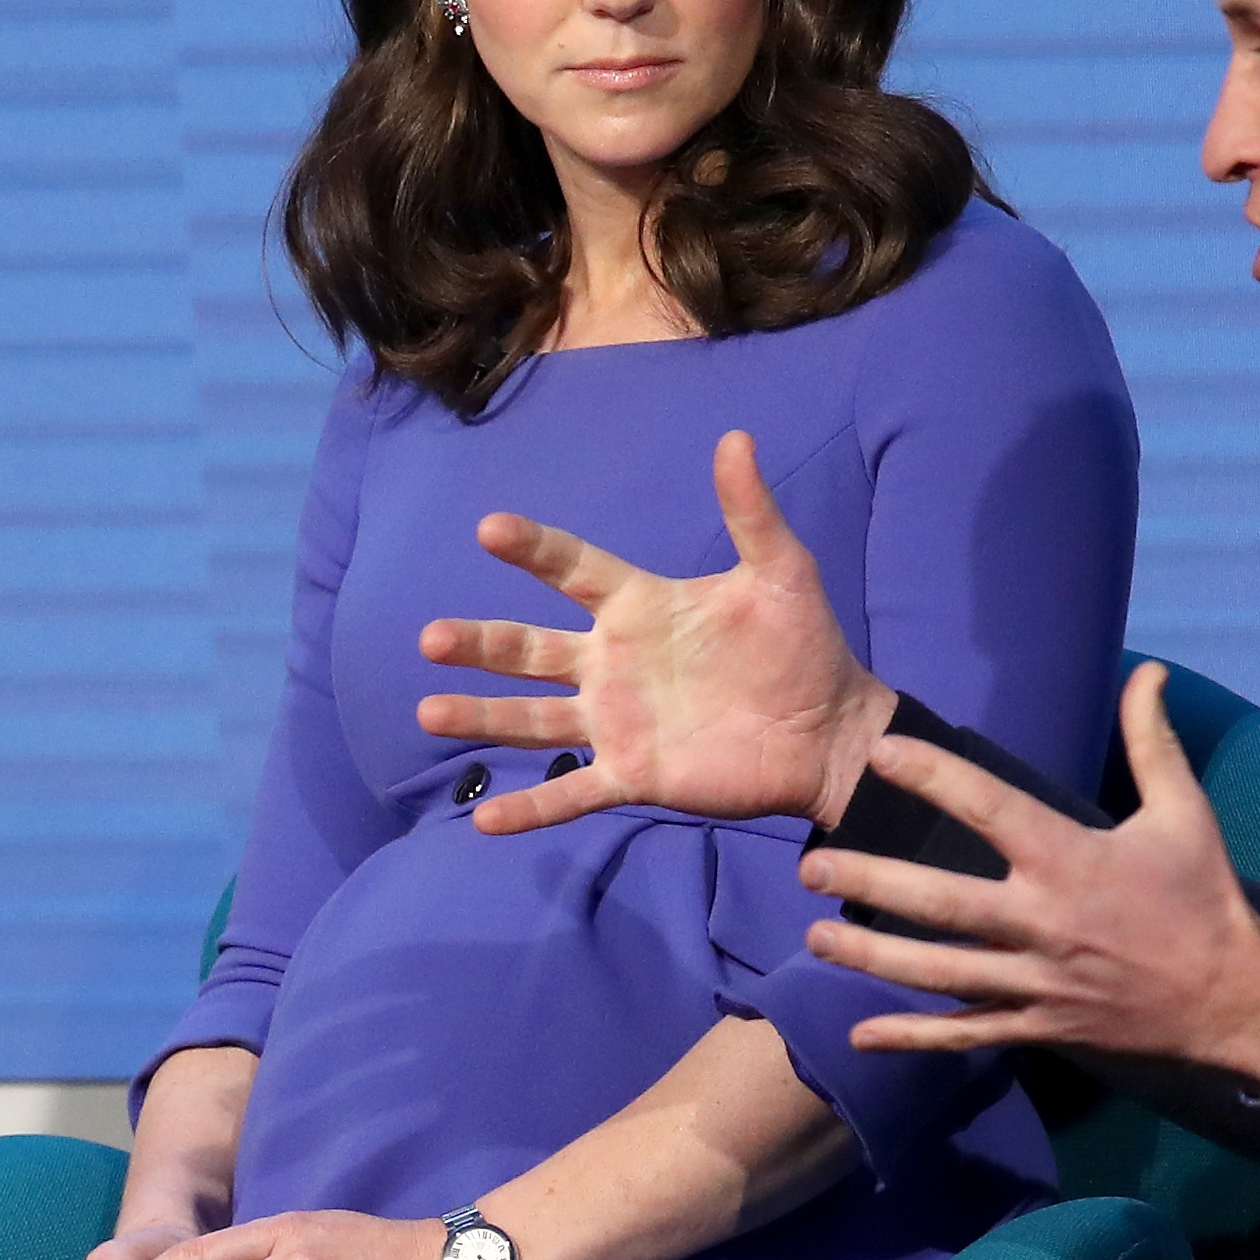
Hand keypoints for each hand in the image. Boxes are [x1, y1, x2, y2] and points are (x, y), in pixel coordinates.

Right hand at [413, 429, 896, 833]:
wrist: (830, 731)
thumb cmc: (805, 646)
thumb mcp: (781, 572)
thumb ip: (751, 512)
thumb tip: (736, 438)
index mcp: (639, 609)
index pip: (572, 570)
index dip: (533, 550)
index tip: (490, 529)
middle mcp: (612, 664)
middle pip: (529, 650)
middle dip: (480, 643)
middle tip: (430, 638)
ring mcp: (616, 723)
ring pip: (533, 719)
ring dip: (481, 717)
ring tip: (429, 714)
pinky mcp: (633, 775)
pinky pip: (571, 792)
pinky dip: (530, 808)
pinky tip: (484, 820)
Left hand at [800, 662, 1259, 1075]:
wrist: (1238, 1001)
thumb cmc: (1206, 900)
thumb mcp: (1185, 814)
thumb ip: (1153, 742)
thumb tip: (1148, 672)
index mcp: (1074, 860)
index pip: (990, 809)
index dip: (933, 777)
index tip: (878, 753)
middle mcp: (1047, 923)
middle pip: (943, 904)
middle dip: (872, 886)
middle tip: (810, 866)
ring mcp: (1039, 982)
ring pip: (940, 974)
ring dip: (873, 960)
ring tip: (814, 940)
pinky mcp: (1040, 1026)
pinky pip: (967, 1034)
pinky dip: (913, 1037)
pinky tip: (859, 1035)